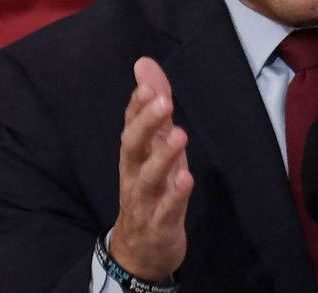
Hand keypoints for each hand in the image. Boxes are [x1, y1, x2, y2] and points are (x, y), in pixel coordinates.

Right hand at [109, 57, 193, 280]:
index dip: (138, 105)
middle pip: (132, 146)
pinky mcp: (160, 225)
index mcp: (133, 155)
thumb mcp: (155, 147)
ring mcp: (145, 201)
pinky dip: (175, 194)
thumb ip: (153, 109)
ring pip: (148, 177)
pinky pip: (166, 209)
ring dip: (163, 155)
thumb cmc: (151, 190)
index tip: (148, 84)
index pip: (131, 125)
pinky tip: (187, 178)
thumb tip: (145, 65)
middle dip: (146, 124)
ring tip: (180, 135)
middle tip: (163, 101)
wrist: (139, 251)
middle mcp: (134, 174)